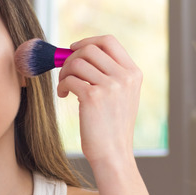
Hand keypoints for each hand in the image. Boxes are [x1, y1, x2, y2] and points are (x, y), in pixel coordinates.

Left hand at [56, 35, 141, 168]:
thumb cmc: (111, 126)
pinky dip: (62, 85)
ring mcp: (110, 86)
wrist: (113, 154)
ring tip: (65, 87)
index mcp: (133, 73)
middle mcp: (124, 77)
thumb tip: (78, 51)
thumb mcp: (120, 96)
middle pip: (89, 49)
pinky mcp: (93, 97)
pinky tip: (64, 95)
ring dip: (64, 72)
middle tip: (66, 72)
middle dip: (72, 57)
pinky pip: (70, 79)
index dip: (88, 41)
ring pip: (77, 62)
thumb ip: (109, 73)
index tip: (74, 49)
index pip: (109, 41)